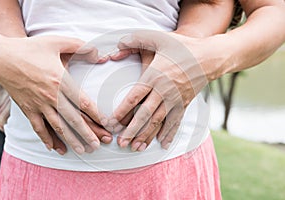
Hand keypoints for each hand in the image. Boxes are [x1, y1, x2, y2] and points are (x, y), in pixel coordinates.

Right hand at [0, 35, 111, 153]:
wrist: (1, 57)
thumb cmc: (30, 49)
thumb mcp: (57, 41)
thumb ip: (80, 46)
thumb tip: (98, 55)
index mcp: (60, 81)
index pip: (83, 102)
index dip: (97, 115)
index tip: (108, 124)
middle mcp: (51, 96)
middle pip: (73, 120)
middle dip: (87, 134)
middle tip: (98, 145)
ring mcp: (38, 105)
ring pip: (57, 127)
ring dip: (71, 140)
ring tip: (82, 151)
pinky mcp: (27, 109)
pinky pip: (38, 128)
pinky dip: (46, 139)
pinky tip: (54, 148)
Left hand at [110, 30, 208, 150]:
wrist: (209, 57)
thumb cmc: (182, 47)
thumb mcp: (159, 38)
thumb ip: (136, 39)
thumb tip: (118, 45)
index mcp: (154, 76)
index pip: (134, 97)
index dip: (121, 111)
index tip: (111, 123)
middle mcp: (163, 91)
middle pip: (144, 115)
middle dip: (131, 130)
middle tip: (121, 143)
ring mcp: (175, 100)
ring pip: (158, 122)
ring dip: (147, 136)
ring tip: (136, 148)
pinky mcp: (184, 104)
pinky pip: (175, 122)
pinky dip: (169, 134)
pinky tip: (162, 145)